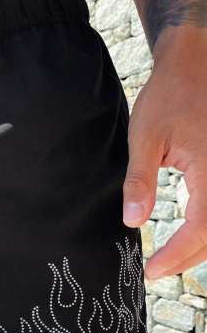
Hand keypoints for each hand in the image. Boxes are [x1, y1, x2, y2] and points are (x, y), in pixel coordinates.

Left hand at [122, 29, 206, 279]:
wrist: (196, 60)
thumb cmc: (169, 95)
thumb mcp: (145, 137)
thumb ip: (140, 181)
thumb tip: (133, 221)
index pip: (201, 229)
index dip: (177, 255)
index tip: (152, 271)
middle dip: (190, 257)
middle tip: (159, 271)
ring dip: (204, 244)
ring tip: (173, 258)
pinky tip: (194, 233)